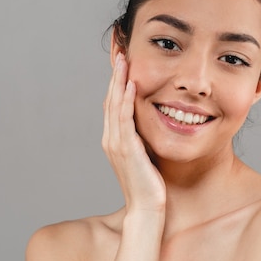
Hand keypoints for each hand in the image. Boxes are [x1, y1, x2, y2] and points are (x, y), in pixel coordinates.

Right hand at [102, 53, 165, 211]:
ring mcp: (116, 144)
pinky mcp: (127, 148)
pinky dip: (126, 100)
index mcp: (114, 140)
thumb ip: (143, 139)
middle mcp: (111, 139)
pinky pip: (124, 119)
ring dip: (118, 81)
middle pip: (109, 100)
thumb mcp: (145, 156)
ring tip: (123, 60)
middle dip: (115, 75)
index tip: (122, 64)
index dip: (116, 83)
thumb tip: (151, 124)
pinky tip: (131, 84)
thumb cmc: (150, 185)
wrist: (147, 208)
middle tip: (119, 52)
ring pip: (114, 105)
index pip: (112, 105)